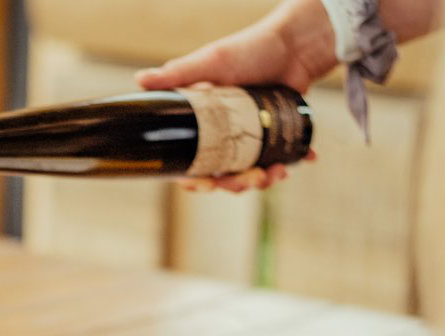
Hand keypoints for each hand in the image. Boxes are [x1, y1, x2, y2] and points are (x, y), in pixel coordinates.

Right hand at [136, 0, 335, 191]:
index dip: (196, 180)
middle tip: (252, 178)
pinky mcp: (278, 133)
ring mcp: (253, 136)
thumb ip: (178, 75)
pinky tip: (305, 159)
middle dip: (237, 184)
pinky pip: (282, 157)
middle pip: (225, 175)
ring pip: (253, 173)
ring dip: (265, 180)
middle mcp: (228, 134)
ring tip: (278, 172)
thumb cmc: (250, 49)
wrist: (295, 42)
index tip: (203, 184)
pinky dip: (293, 161)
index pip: (195, 162)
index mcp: (206, 125)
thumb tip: (139, 80)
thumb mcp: (212, 63)